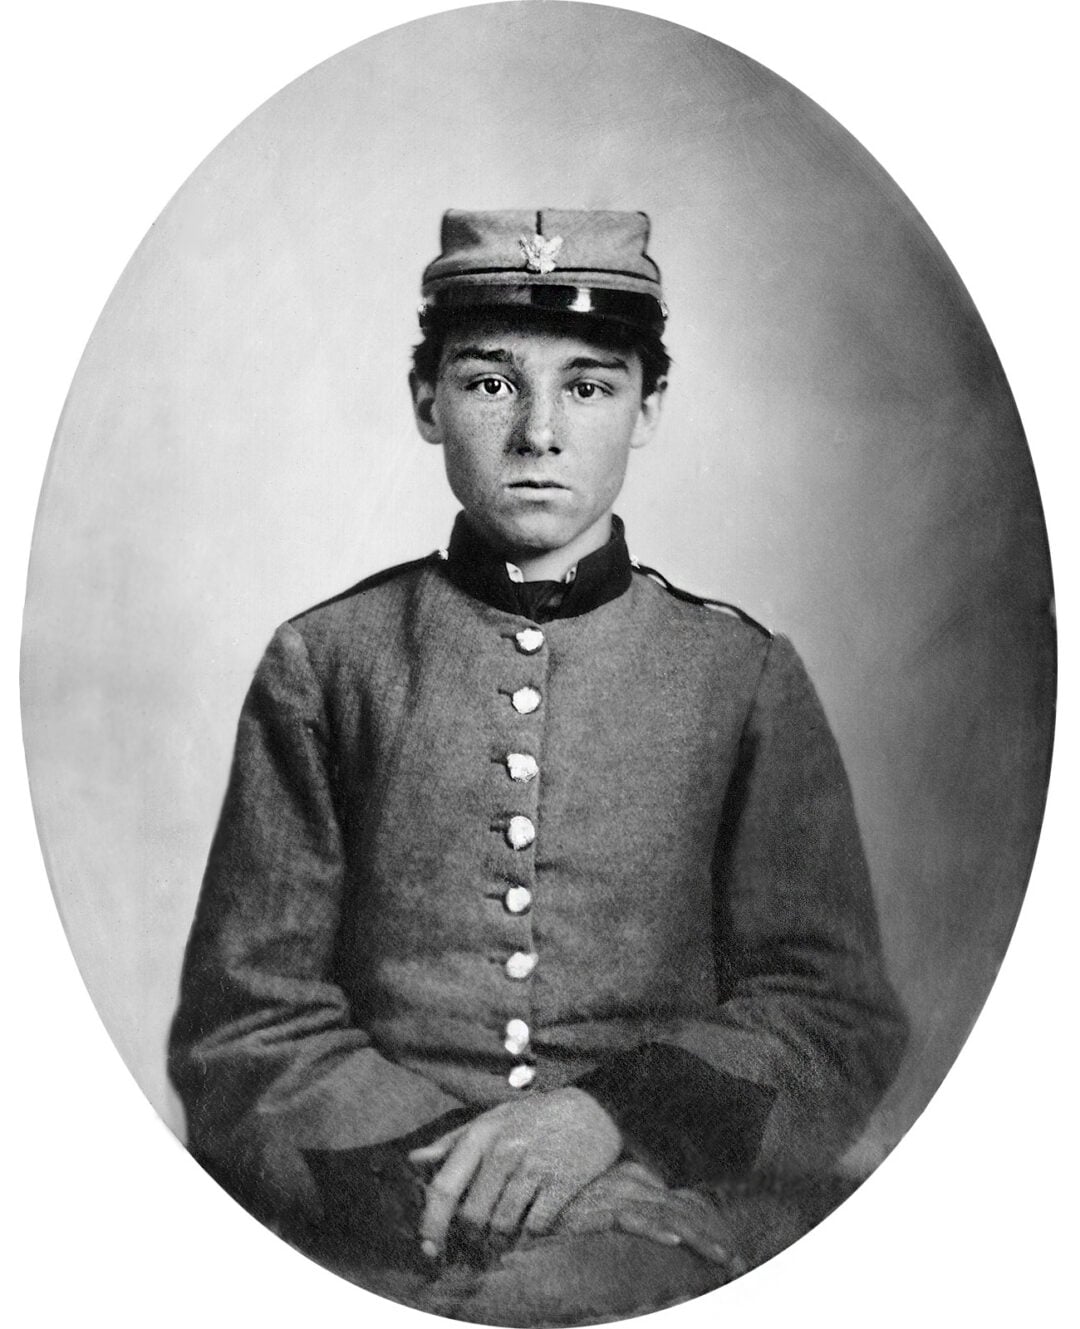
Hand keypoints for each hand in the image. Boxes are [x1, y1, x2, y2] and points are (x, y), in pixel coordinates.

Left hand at [407, 1088, 621, 1257]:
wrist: (594, 1109)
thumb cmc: (535, 1117)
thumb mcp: (492, 1119)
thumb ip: (452, 1141)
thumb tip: (414, 1160)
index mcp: (481, 1134)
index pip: (444, 1187)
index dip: (432, 1223)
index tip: (428, 1247)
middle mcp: (504, 1151)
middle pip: (472, 1215)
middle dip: (470, 1239)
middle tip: (475, 1246)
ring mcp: (534, 1167)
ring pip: (502, 1225)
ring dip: (499, 1241)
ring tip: (502, 1238)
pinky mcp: (562, 1183)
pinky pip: (535, 1227)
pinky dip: (528, 1236)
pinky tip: (530, 1229)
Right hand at [557, 1160, 746, 1273]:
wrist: (533, 1194)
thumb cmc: (568, 1202)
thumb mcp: (606, 1202)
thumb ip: (632, 1208)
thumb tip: (665, 1226)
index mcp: (636, 1179)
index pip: (682, 1202)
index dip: (710, 1224)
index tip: (730, 1248)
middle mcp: (631, 1183)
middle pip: (682, 1209)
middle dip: (712, 1235)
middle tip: (737, 1261)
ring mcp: (617, 1195)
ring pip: (667, 1215)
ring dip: (697, 1237)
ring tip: (721, 1256)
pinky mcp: (599, 1210)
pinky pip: (632, 1219)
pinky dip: (653, 1228)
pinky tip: (673, 1239)